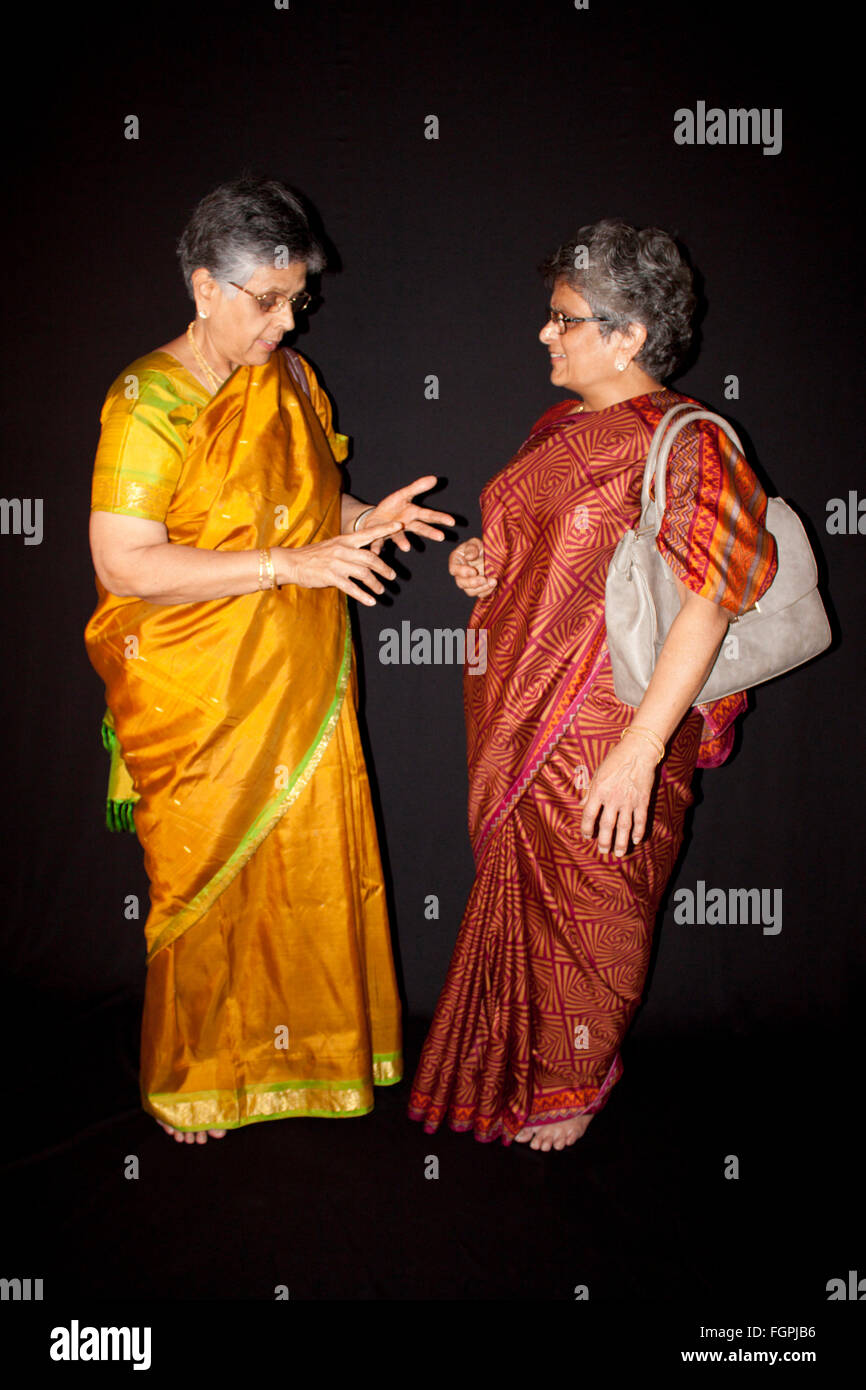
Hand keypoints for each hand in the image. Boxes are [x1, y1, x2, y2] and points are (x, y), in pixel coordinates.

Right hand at [276, 523, 401, 606]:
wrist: (292, 562)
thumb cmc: (314, 556)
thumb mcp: (333, 546)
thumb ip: (349, 549)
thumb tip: (367, 557)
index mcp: (345, 540)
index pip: (368, 532)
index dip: (384, 529)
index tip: (399, 526)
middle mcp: (343, 550)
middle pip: (370, 558)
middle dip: (384, 568)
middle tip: (392, 576)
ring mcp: (337, 563)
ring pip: (364, 574)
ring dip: (375, 584)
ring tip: (381, 591)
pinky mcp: (331, 577)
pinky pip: (352, 588)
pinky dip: (363, 596)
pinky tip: (371, 601)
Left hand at [358, 476, 453, 553]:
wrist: (374, 519)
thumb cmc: (392, 508)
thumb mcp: (404, 494)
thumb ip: (417, 487)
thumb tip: (434, 478)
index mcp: (412, 514)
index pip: (429, 515)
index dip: (440, 518)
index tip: (452, 521)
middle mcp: (405, 525)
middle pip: (419, 528)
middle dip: (430, 532)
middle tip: (441, 537)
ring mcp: (393, 531)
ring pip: (400, 537)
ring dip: (403, 542)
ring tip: (407, 548)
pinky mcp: (379, 535)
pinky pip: (379, 541)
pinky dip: (378, 547)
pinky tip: (377, 551)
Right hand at [449, 537, 495, 597]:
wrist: (491, 553)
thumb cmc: (479, 547)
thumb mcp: (475, 543)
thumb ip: (471, 548)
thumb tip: (469, 557)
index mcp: (456, 561)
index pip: (454, 569)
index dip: (462, 572)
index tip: (473, 571)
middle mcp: (460, 574)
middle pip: (461, 583)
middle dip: (472, 583)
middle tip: (484, 579)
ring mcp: (469, 582)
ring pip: (470, 591)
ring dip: (481, 588)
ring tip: (493, 582)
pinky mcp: (478, 588)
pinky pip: (480, 594)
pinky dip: (487, 591)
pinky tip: (494, 585)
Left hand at [579, 736, 658, 855]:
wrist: (638, 750)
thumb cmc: (615, 759)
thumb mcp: (597, 773)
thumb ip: (589, 791)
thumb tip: (580, 805)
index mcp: (598, 790)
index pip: (589, 814)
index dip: (586, 828)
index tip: (587, 836)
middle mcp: (612, 798)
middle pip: (607, 825)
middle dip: (604, 841)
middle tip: (603, 851)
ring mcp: (629, 801)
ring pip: (624, 827)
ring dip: (621, 842)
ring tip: (619, 853)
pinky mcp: (643, 800)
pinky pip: (640, 820)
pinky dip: (639, 831)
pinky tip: (636, 840)